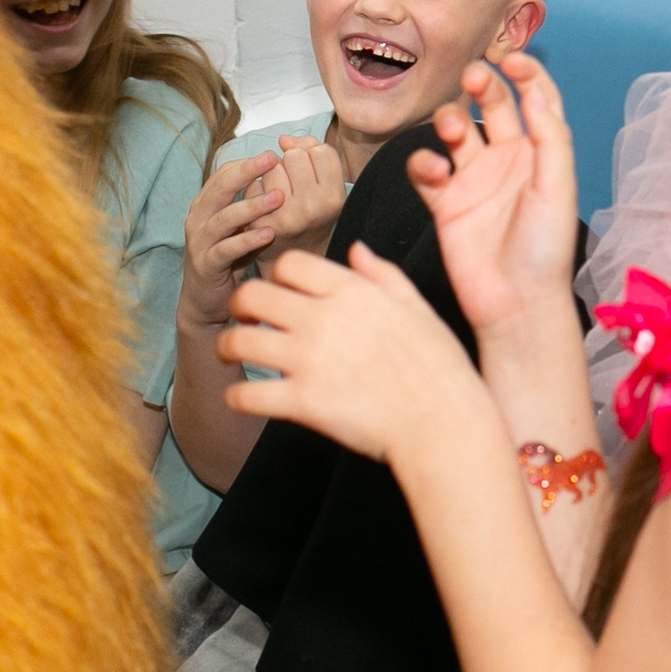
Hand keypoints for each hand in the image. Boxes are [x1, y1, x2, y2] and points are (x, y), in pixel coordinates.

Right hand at [177, 150, 285, 329]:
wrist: (205, 301)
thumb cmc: (228, 259)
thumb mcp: (238, 227)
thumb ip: (250, 205)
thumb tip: (278, 178)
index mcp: (204, 206)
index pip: (222, 175)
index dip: (246, 163)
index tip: (273, 154)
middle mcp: (198, 220)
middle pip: (219, 188)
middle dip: (246, 172)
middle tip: (272, 160)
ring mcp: (199, 242)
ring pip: (224, 218)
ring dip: (252, 206)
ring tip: (278, 197)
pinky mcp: (206, 265)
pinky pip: (227, 249)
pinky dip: (247, 240)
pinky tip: (269, 233)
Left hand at [219, 244, 489, 463]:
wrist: (443, 422)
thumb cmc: (438, 367)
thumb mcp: (417, 307)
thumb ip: (382, 275)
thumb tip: (357, 249)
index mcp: (351, 291)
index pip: (290, 265)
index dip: (277, 278)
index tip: (278, 295)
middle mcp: (324, 318)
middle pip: (252, 296)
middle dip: (239, 307)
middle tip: (241, 321)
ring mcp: (309, 360)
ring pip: (239, 341)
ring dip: (227, 348)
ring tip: (230, 356)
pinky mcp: (302, 402)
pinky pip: (246, 395)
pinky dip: (236, 397)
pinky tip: (242, 399)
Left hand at [257, 133, 346, 262]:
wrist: (295, 253)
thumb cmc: (312, 213)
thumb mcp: (326, 185)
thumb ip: (312, 152)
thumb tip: (283, 140)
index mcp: (334, 197)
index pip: (320, 151)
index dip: (312, 155)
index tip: (311, 170)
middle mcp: (313, 207)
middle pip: (295, 155)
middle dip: (291, 162)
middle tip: (294, 182)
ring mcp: (286, 216)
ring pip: (272, 166)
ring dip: (273, 173)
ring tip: (279, 192)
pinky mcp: (261, 222)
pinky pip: (254, 184)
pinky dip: (257, 188)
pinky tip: (265, 204)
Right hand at [409, 56, 579, 336]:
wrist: (515, 305)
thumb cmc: (545, 253)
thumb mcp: (557, 191)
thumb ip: (549, 140)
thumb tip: (536, 95)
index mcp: (541, 154)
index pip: (536, 99)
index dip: (527, 74)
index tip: (512, 59)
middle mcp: (508, 160)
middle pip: (493, 105)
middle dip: (482, 85)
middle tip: (473, 76)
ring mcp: (475, 179)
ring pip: (455, 131)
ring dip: (450, 121)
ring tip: (451, 130)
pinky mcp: (446, 202)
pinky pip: (428, 170)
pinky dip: (424, 163)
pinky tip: (433, 171)